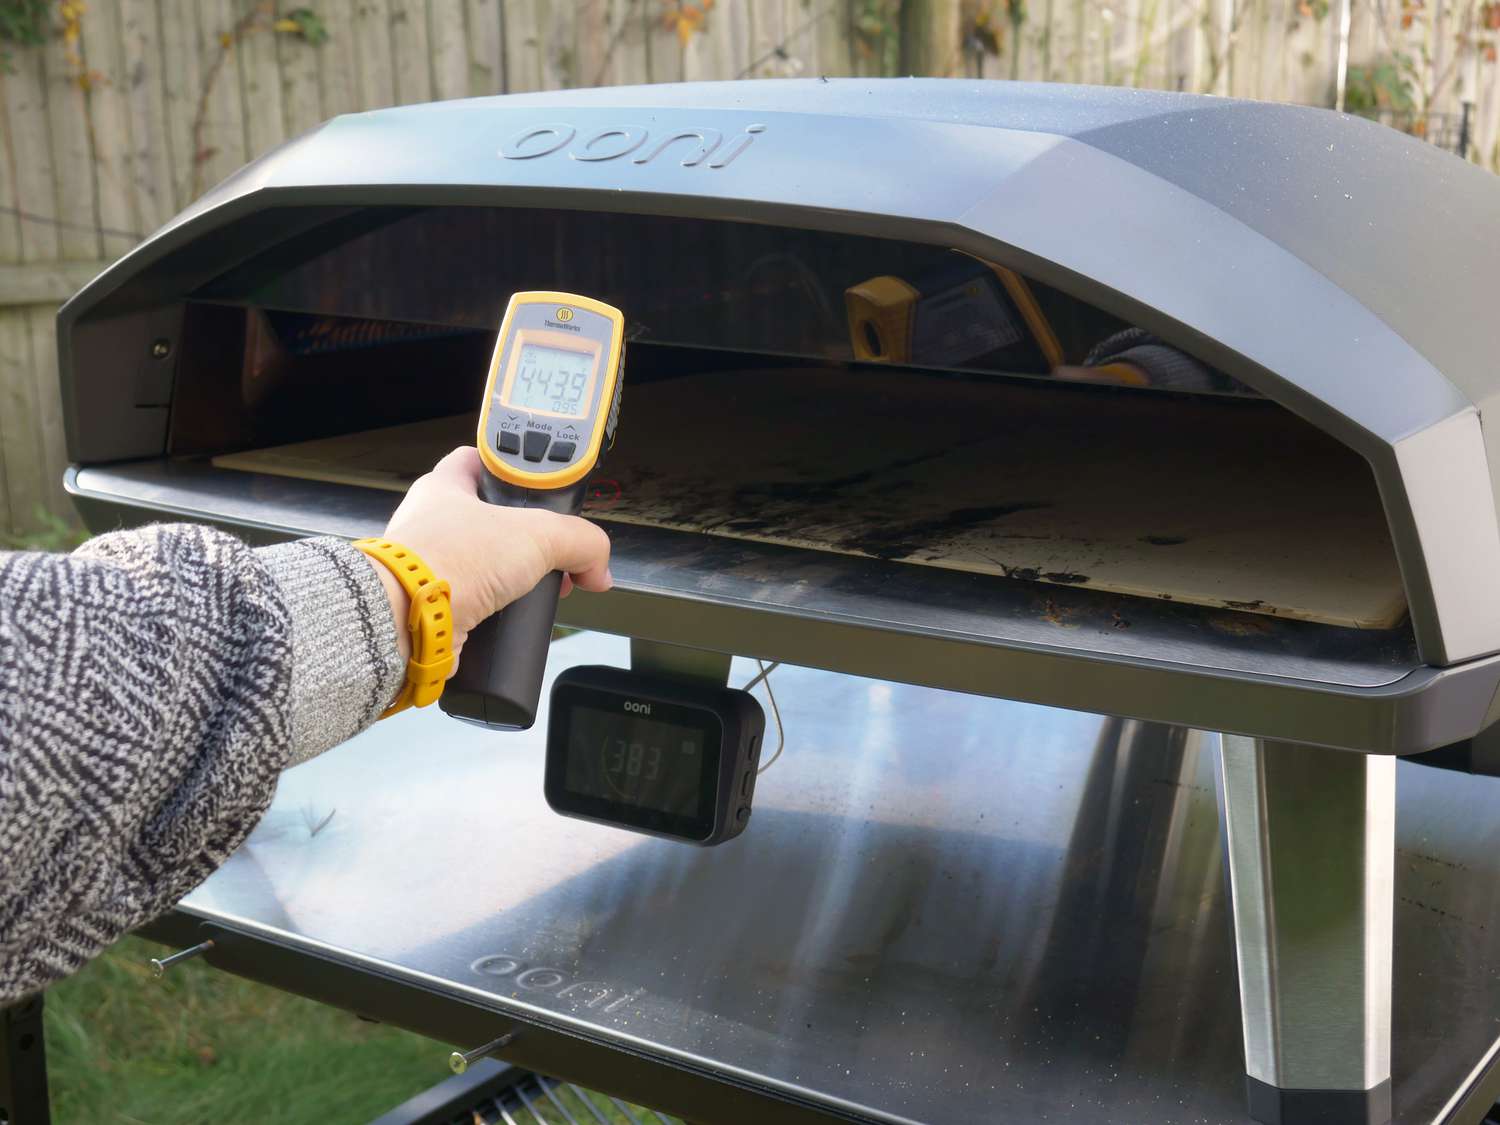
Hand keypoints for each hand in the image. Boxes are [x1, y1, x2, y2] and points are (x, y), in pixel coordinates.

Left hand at [368, 447, 612, 667]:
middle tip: (553, 544)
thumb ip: (580, 541)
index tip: (542, 478)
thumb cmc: (447, 561)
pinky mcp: (436, 605)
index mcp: (445, 486)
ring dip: (514, 577)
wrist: (407, 622)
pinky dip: (499, 611)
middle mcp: (433, 523)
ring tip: (539, 585)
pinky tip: (515, 617)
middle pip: (490, 518)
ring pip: (484, 563)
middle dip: (526, 535)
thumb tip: (598, 564)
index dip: (514, 466)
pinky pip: (476, 602)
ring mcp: (431, 566)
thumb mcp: (537, 534)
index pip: (481, 459)